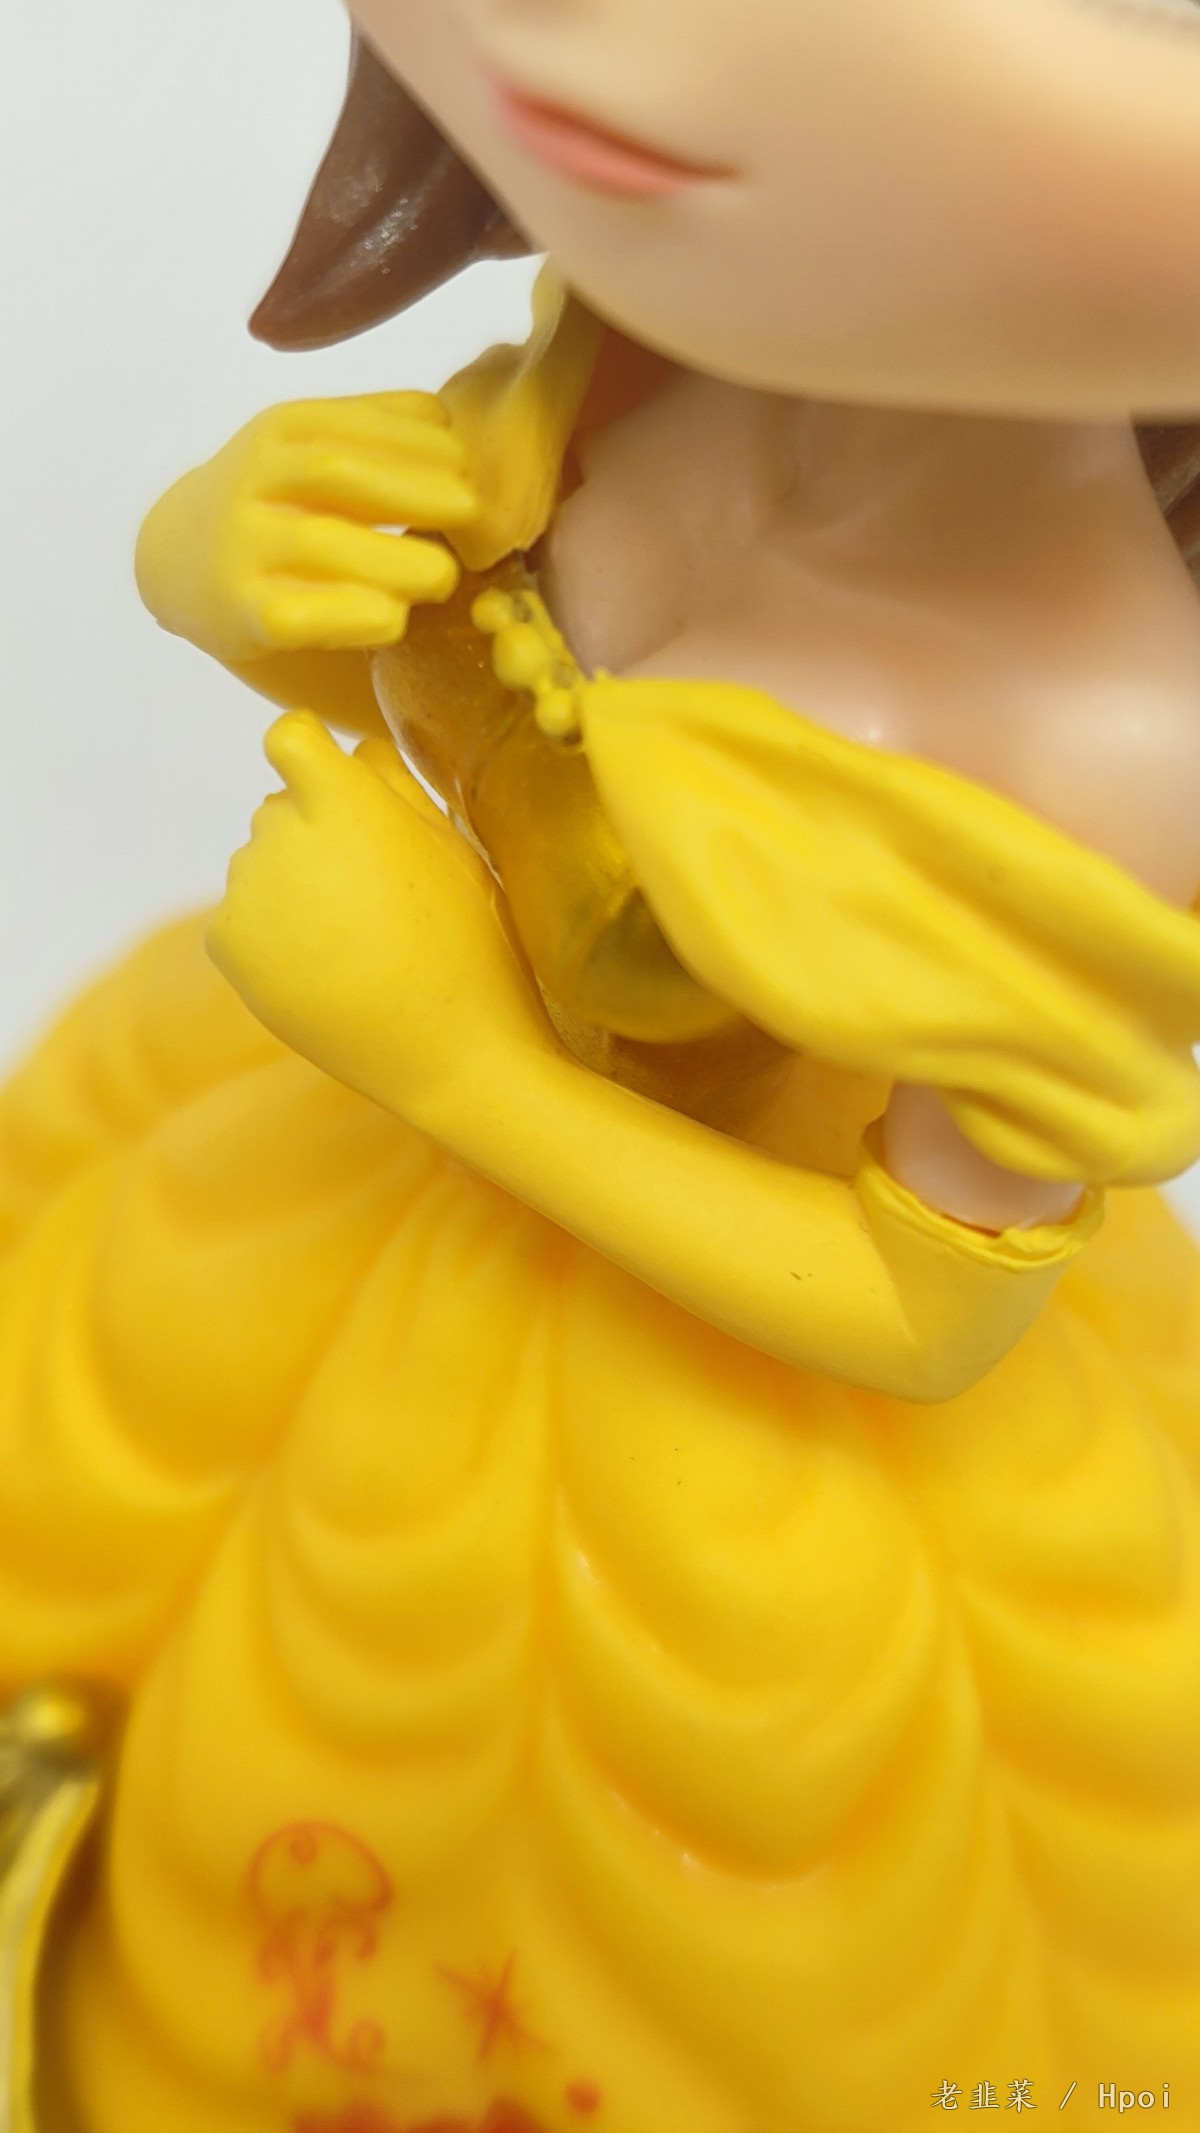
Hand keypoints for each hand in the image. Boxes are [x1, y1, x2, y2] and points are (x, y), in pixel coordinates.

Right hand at [136, 393, 477, 665]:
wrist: (175, 558)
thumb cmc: (271, 501)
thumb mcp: (307, 444)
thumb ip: (372, 426)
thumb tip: (451, 419)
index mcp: (283, 429)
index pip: (358, 425)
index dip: (424, 446)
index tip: (470, 470)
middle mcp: (256, 480)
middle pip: (340, 475)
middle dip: (418, 492)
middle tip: (471, 517)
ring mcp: (243, 547)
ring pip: (322, 544)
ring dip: (397, 560)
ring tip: (443, 576)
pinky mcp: (240, 612)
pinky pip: (300, 614)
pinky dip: (354, 615)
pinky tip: (393, 618)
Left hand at [206, 714, 553, 1117]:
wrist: (447, 1054)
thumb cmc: (469, 943)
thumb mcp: (453, 846)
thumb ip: (395, 783)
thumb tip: (350, 748)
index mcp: (341, 800)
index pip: (289, 736)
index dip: (311, 752)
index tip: (331, 780)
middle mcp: (279, 834)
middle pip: (280, 805)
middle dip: (314, 830)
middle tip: (373, 892)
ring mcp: (245, 890)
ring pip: (259, 861)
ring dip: (293, 884)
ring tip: (353, 938)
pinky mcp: (225, 942)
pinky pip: (240, 914)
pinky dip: (271, 933)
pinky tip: (322, 965)